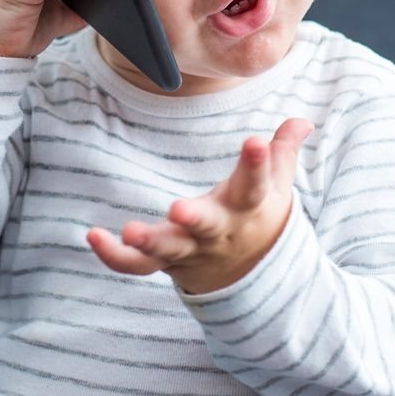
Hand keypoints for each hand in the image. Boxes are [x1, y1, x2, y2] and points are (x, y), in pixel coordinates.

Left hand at [87, 118, 315, 294]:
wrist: (248, 274)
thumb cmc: (256, 215)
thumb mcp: (276, 186)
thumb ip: (282, 153)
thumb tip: (302, 121)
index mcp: (246, 208)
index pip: (255, 185)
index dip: (257, 164)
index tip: (255, 141)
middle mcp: (218, 232)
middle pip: (207, 227)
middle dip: (194, 219)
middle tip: (178, 210)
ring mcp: (189, 251)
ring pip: (168, 250)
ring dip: (149, 242)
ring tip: (129, 231)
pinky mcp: (164, 264)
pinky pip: (136, 267)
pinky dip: (114, 256)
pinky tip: (93, 235)